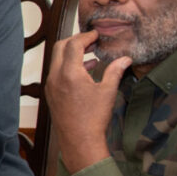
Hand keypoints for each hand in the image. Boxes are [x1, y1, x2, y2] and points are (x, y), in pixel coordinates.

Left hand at [46, 29, 130, 172]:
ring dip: (72, 54)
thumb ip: (115, 71)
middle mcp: (55, 76)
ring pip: (57, 60)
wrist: (79, 141)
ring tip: (91, 54)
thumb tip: (125, 59)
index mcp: (69, 73)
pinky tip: (85, 70)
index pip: (74, 44)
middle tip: (91, 40)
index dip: (86, 36)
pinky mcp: (51, 93)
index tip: (96, 34)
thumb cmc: (93, 118)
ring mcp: (51, 85)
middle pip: (61, 47)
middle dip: (75, 41)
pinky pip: (57, 72)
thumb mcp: (108, 92)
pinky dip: (68, 66)